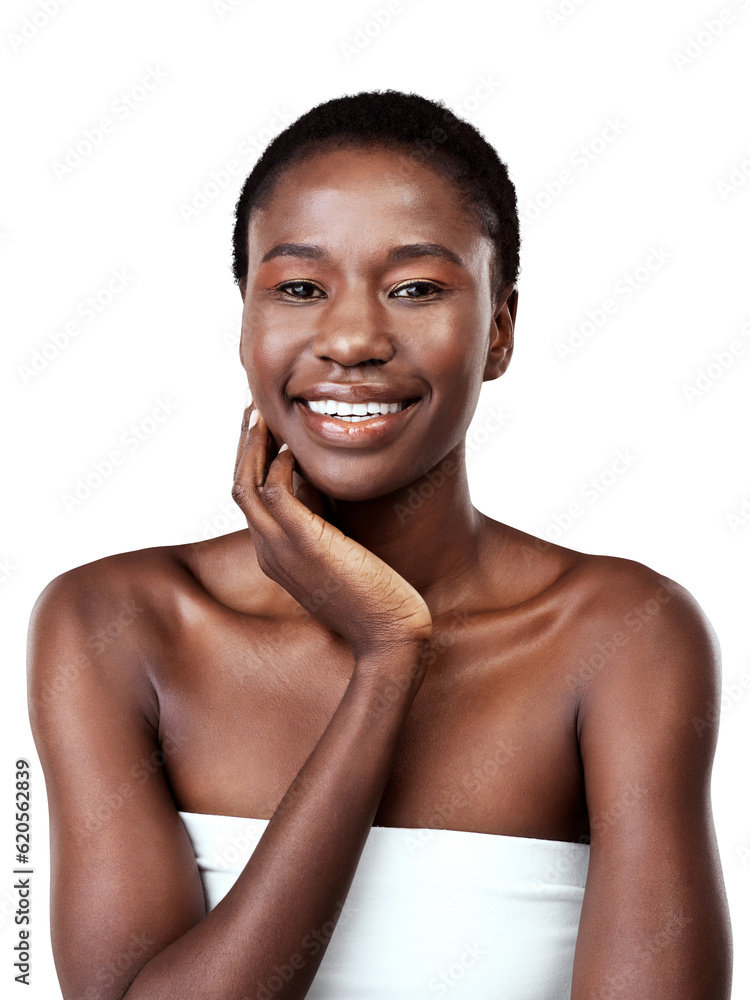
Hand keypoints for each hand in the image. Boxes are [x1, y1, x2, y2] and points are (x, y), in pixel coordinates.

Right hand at [232, 404, 432, 662]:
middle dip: (244, 444)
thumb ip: (326, 524)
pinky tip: (292, 448)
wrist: (390, 635)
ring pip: (247, 485)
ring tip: (261, 413)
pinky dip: (279, 466)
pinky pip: (276, 492)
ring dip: (252, 445)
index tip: (264, 429)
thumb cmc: (376, 598)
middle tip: (252, 408)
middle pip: (240, 486)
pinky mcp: (304, 544)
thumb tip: (324, 487)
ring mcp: (282, 549)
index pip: (252, 499)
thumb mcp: (341, 554)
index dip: (253, 461)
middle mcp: (270, 551)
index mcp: (277, 554)